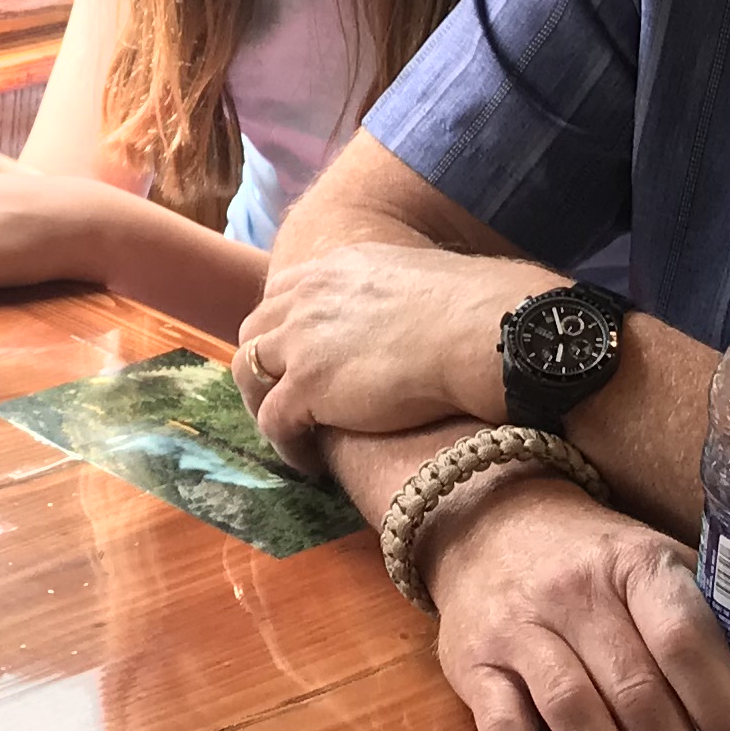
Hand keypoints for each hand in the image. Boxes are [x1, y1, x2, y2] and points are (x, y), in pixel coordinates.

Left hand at [234, 243, 508, 470]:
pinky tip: (311, 464)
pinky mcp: (307, 386)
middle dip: (262, 364)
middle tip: (282, 397)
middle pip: (255, 329)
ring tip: (290, 432)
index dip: (283, 326)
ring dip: (264, 403)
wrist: (478, 331)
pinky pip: (273, 421)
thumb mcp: (419, 280)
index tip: (295, 353)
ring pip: (250, 373)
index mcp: (336, 266)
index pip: (284, 292)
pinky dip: (286, 445)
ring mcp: (301, 340)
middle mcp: (308, 296)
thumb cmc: (476, 310)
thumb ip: (398, 293)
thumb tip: (423, 314)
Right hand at [425, 473, 729, 730]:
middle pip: (635, 691)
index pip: (683, 636)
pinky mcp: (471, 667)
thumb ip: (701, 620)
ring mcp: (517, 629)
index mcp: (635, 564)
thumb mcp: (653, 562)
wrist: (489, 524)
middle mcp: (573, 593)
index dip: (721, 703)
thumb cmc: (596, 561)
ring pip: (575, 714)